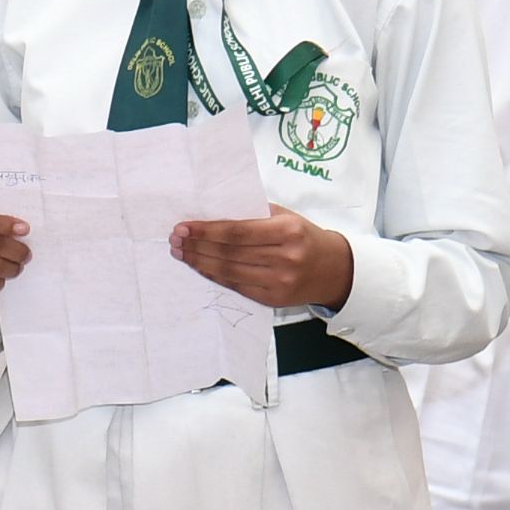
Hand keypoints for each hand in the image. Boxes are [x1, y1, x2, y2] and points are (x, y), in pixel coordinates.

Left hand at [172, 206, 353, 310]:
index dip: (206, 231)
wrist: (335, 269)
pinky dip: (214, 275)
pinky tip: (199, 266)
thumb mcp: (287, 217)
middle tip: (175, 239)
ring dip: (199, 262)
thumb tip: (213, 210)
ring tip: (180, 252)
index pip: (237, 231)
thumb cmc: (304, 237)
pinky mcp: (274, 298)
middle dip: (197, 246)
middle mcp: (285, 257)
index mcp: (288, 231)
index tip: (184, 227)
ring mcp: (280, 281)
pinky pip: (236, 286)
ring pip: (229, 271)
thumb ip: (255, 213)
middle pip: (229, 252)